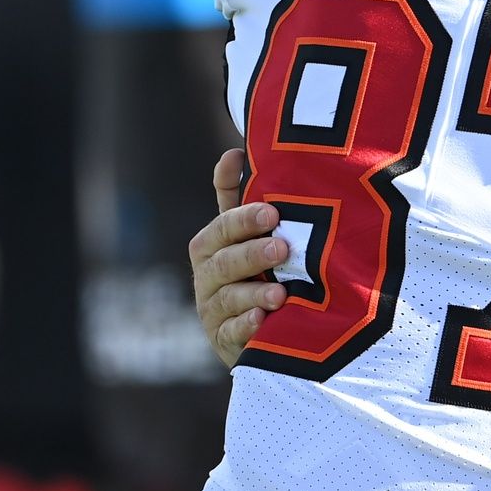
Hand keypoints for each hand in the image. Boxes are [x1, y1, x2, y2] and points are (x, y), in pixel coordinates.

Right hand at [189, 149, 287, 368]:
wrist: (266, 324)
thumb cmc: (260, 265)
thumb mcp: (252, 233)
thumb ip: (240, 196)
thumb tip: (233, 149)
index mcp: (213, 244)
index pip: (222, 227)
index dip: (242, 217)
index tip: (271, 211)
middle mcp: (207, 275)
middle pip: (224, 261)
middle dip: (252, 252)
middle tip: (282, 247)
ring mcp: (213, 309)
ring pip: (228, 297)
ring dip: (254, 292)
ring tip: (280, 292)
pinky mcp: (223, 340)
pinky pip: (231, 333)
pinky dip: (246, 326)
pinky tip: (263, 319)